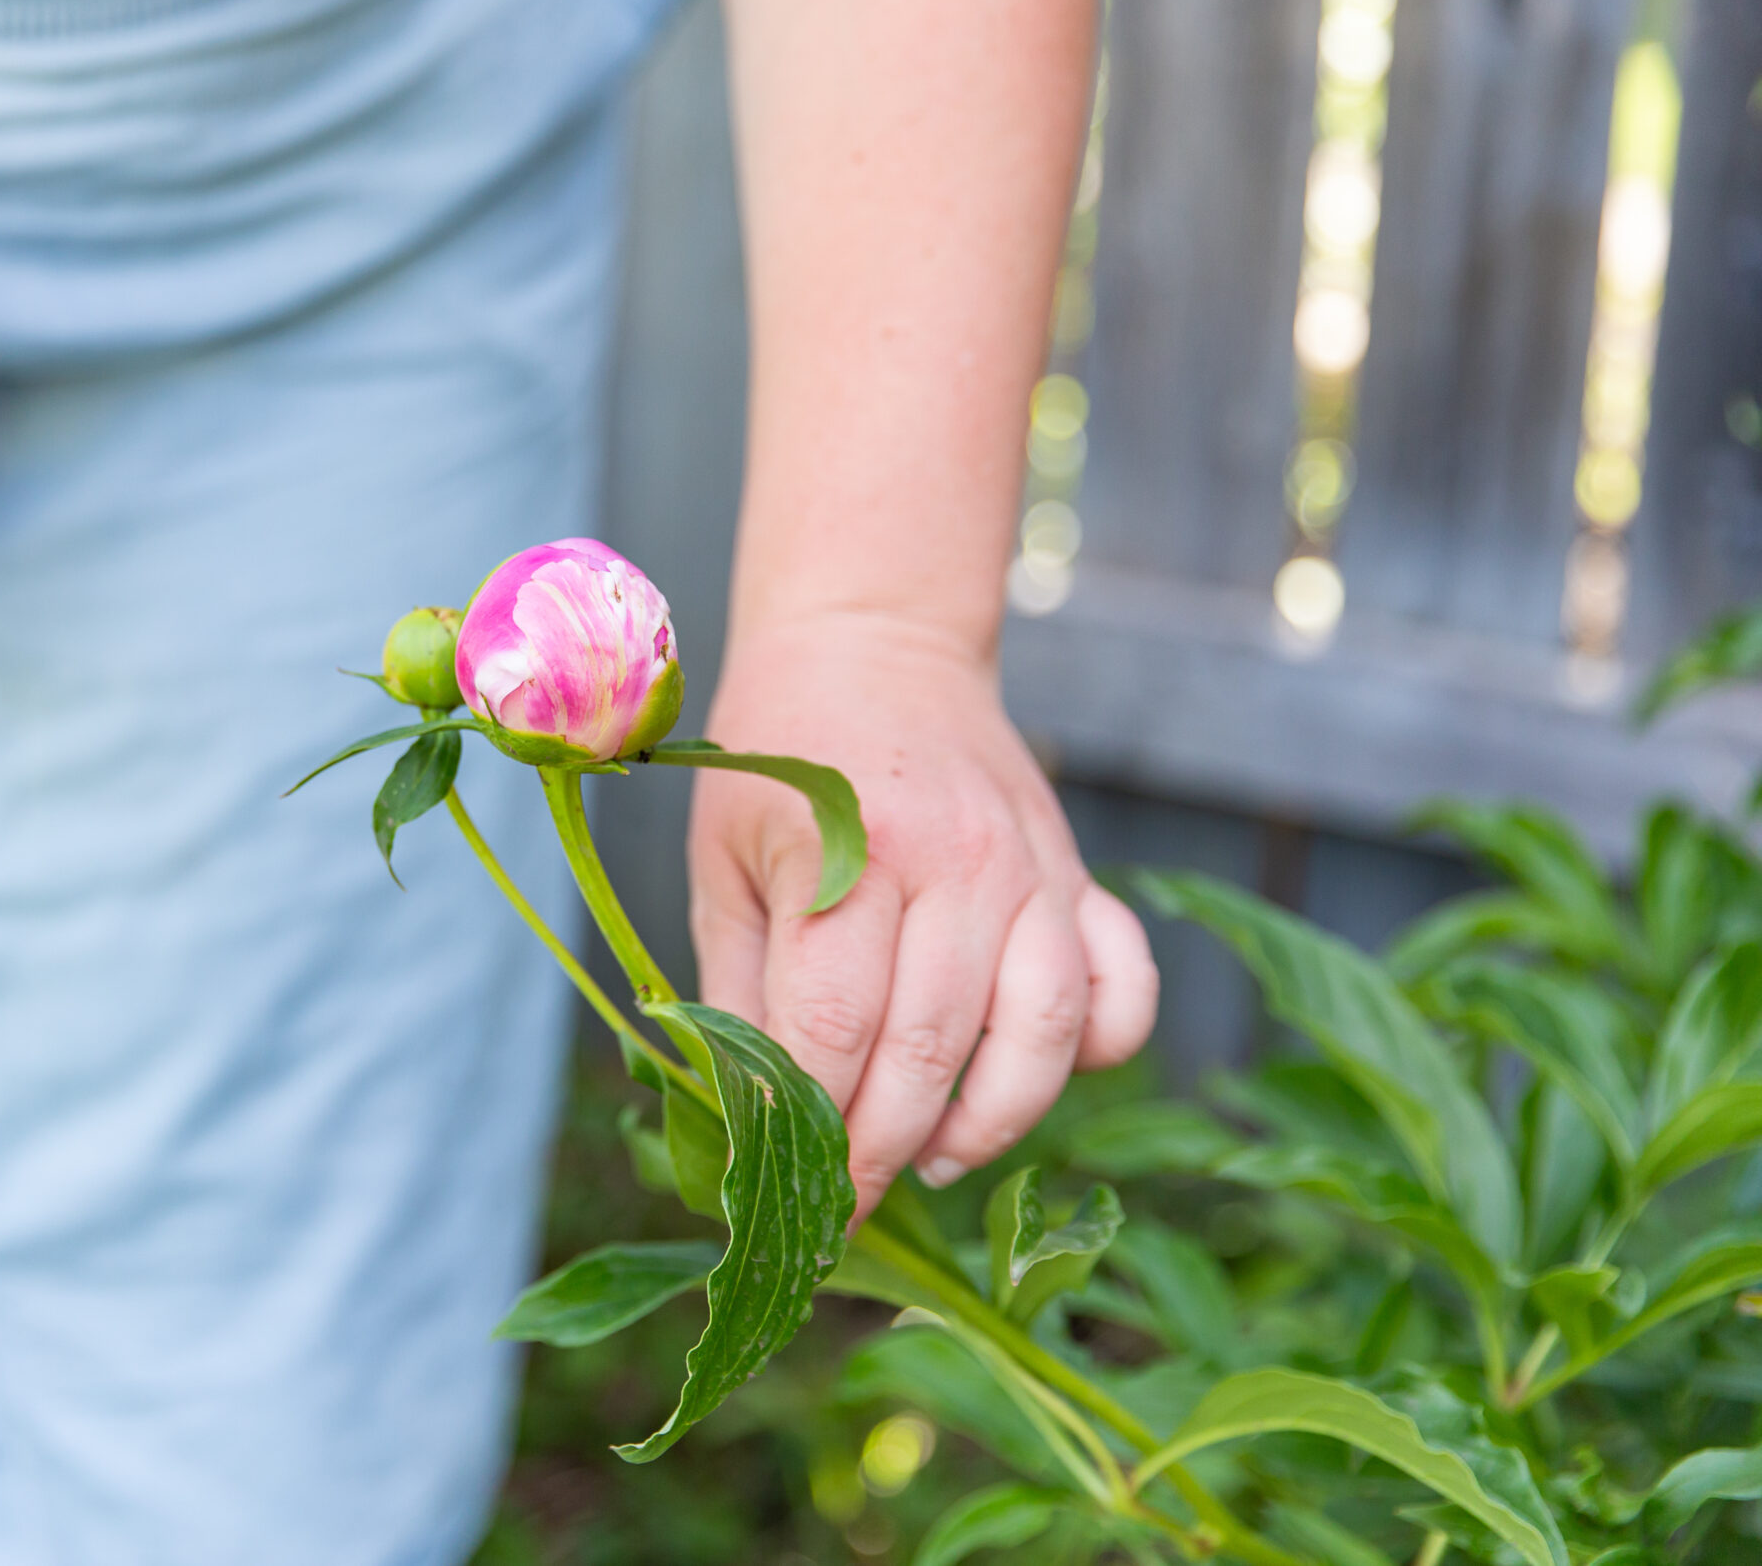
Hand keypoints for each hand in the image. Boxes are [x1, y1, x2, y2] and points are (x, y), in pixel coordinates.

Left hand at [688, 611, 1158, 1219]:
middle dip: (883, 1151)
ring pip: (1038, 1035)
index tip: (791, 1196)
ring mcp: (1029, 870)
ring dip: (989, 1123)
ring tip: (934, 1156)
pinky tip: (1032, 1075)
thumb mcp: (723, 863)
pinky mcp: (1077, 875)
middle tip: (845, 1203)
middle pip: (929, 1050)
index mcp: (848, 854)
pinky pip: (1120, 988)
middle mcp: (953, 863)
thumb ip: (738, 991)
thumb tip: (746, 1120)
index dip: (812, 1129)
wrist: (870, 640)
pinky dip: (1096, 1050)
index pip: (834, 1029)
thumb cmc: (777, 759)